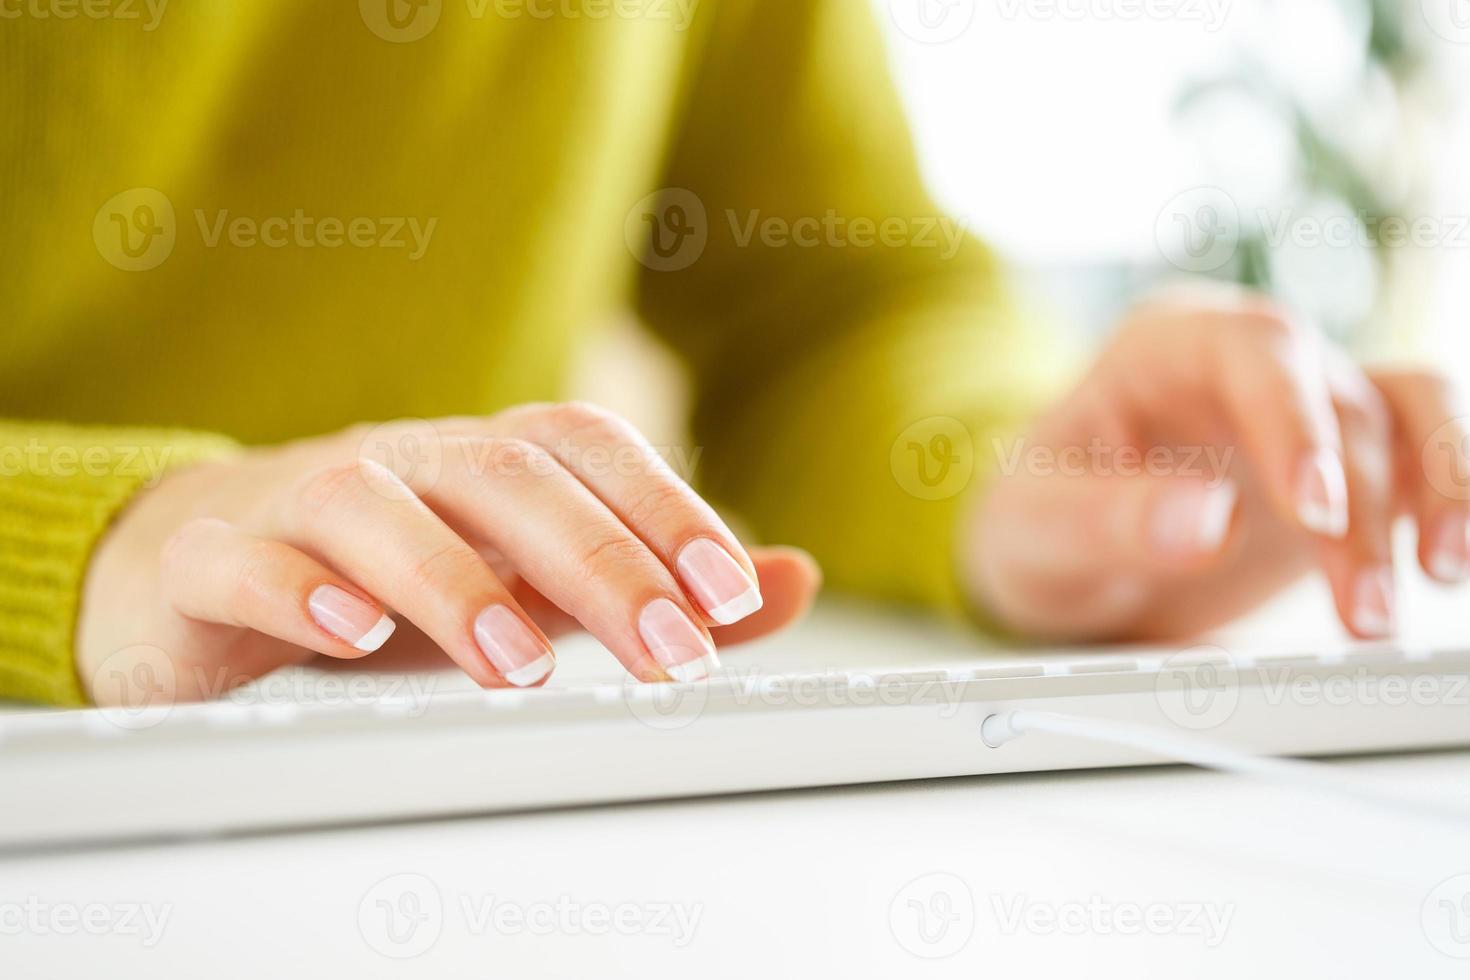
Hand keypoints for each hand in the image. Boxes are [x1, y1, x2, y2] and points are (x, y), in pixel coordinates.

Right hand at [77, 403, 820, 704]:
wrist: (198, 563)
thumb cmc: (386, 574)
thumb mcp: (531, 584)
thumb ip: (651, 585)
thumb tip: (787, 581)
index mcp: (484, 459)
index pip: (588, 449)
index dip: (664, 506)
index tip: (729, 594)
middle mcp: (404, 460)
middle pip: (504, 476)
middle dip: (600, 560)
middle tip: (668, 652)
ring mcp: (302, 499)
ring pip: (375, 505)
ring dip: (455, 579)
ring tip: (521, 663)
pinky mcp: (213, 556)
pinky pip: (246, 558)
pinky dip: (296, 589)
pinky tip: (349, 633)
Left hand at [963, 283, 1467, 641]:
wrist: (1058, 554)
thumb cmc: (1037, 520)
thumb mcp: (1038, 525)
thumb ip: (1112, 518)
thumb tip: (1208, 521)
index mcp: (1167, 347)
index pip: (1257, 351)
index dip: (1297, 424)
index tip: (1315, 513)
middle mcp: (1250, 366)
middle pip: (1342, 402)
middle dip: (1365, 512)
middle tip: (1363, 613)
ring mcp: (1305, 413)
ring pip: (1412, 417)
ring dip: (1439, 499)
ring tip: (1437, 585)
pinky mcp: (1346, 468)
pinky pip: (1425, 464)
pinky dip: (1448, 506)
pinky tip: (1448, 566)